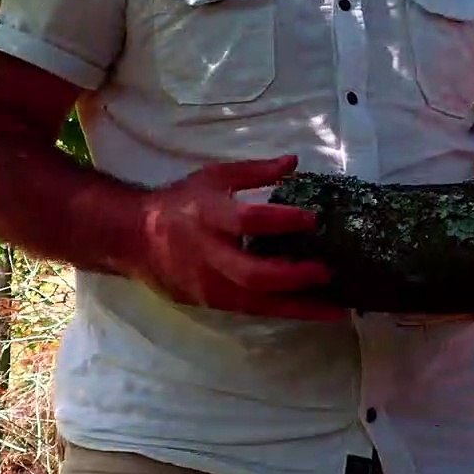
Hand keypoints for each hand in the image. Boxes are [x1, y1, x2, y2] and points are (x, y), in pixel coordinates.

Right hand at [129, 154, 344, 321]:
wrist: (136, 239)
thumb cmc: (182, 202)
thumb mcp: (214, 177)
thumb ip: (254, 171)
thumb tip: (295, 162)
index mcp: (209, 216)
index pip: (248, 220)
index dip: (281, 220)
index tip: (312, 219)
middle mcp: (208, 255)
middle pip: (253, 274)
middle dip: (293, 276)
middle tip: (327, 272)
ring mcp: (210, 285)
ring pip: (258, 303)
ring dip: (298, 308)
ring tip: (337, 309)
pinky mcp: (213, 304)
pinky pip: (254, 311)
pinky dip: (284, 312)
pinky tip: (312, 311)